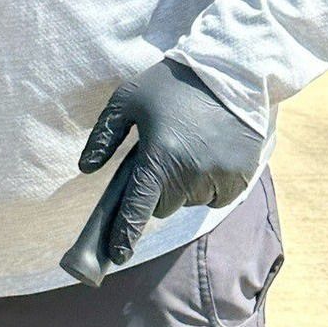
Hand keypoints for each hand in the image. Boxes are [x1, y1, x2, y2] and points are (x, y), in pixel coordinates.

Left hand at [60, 58, 261, 287]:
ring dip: (183, 187)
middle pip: (162, 206)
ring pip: (190, 202)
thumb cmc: (170, 84)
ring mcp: (219, 176)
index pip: (136, 210)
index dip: (123, 237)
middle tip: (160, 159)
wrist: (229, 69)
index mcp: (159, 157)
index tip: (115, 257)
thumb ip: (104, 136)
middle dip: (155, 191)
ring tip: (187, 149)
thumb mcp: (127, 100)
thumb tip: (86, 169)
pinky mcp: (242, 175)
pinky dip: (209, 185)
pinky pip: (217, 197)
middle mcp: (190, 173)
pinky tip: (208, 155)